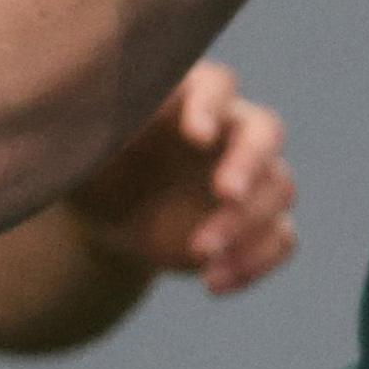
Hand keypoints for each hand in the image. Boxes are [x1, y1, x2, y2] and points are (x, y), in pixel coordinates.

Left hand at [61, 61, 297, 292]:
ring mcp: (253, 178)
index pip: (218, 86)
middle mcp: (232, 131)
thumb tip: (97, 108)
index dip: (212, 107)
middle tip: (227, 193)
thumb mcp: (87, 145)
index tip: (196, 134)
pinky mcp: (258, 224)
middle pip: (266, 132)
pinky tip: (213, 282)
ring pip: (278, 190)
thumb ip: (98, 124)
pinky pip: (281, 239)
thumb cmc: (96, 163)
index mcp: (193, 98)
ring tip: (200, 253)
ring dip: (244, 224)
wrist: (110, 215)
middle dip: (250, 163)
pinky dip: (255, 262)